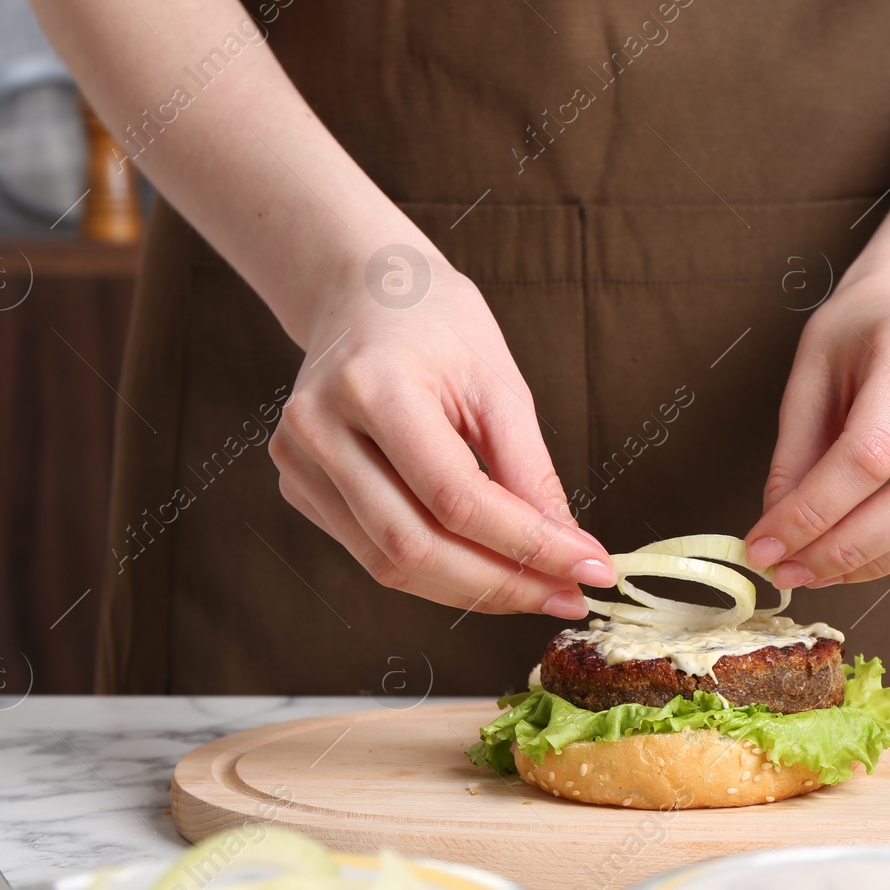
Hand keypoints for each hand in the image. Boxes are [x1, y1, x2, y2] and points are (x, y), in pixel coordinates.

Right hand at [269, 255, 613, 617]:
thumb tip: (568, 555)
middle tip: (569, 597)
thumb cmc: (438, 324)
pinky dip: (437, 571)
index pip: (455, 498)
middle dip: (503, 584)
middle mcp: (319, 429)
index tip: (591, 570)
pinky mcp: (298, 487)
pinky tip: (486, 567)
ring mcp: (298, 463)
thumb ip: (529, 473)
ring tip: (539, 590)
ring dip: (473, 590)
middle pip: (415, 546)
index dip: (528, 546)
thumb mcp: (499, 383)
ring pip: (391, 564)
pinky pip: (374, 553)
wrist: (362, 293)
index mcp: (371, 386)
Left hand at [744, 281, 889, 585]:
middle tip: (795, 572)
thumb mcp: (811, 374)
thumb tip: (779, 538)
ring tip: (825, 567)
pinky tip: (870, 548)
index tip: (766, 548)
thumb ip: (795, 456)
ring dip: (882, 559)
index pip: (870, 450)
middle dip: (850, 547)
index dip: (814, 512)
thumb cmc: (864, 334)